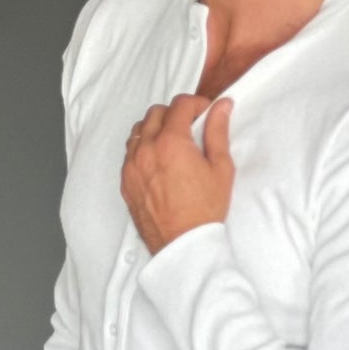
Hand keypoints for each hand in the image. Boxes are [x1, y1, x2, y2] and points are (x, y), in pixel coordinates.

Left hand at [120, 91, 234, 256]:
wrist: (183, 245)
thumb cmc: (205, 210)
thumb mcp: (220, 168)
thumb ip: (218, 132)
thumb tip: (222, 106)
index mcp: (172, 142)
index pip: (180, 105)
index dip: (196, 104)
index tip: (205, 113)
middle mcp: (147, 149)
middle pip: (156, 113)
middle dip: (174, 113)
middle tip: (190, 127)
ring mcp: (132, 166)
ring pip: (139, 130)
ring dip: (155, 128)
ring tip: (172, 143)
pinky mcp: (126, 181)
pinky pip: (130, 153)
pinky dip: (143, 148)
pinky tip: (158, 161)